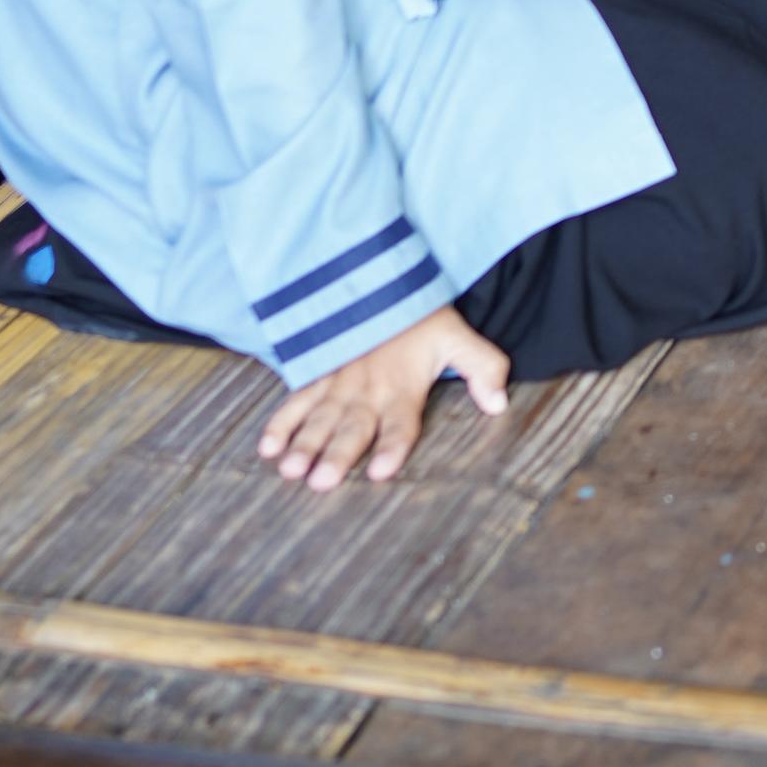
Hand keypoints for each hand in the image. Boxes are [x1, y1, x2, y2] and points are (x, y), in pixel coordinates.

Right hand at [257, 304, 505, 488]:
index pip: (400, 425)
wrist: (385, 283)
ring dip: (304, 444)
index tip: (379, 472)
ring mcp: (340, 385)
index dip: (392, 447)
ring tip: (291, 470)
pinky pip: (297, 401)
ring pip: (320, 420)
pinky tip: (267, 449)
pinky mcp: (320, 377)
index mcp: (403, 390)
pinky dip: (280, 423)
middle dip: (336, 455)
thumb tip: (499, 404)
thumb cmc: (423, 321)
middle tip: (321, 482)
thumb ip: (484, 369)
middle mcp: (369, 393)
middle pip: (353, 429)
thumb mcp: (460, 340)